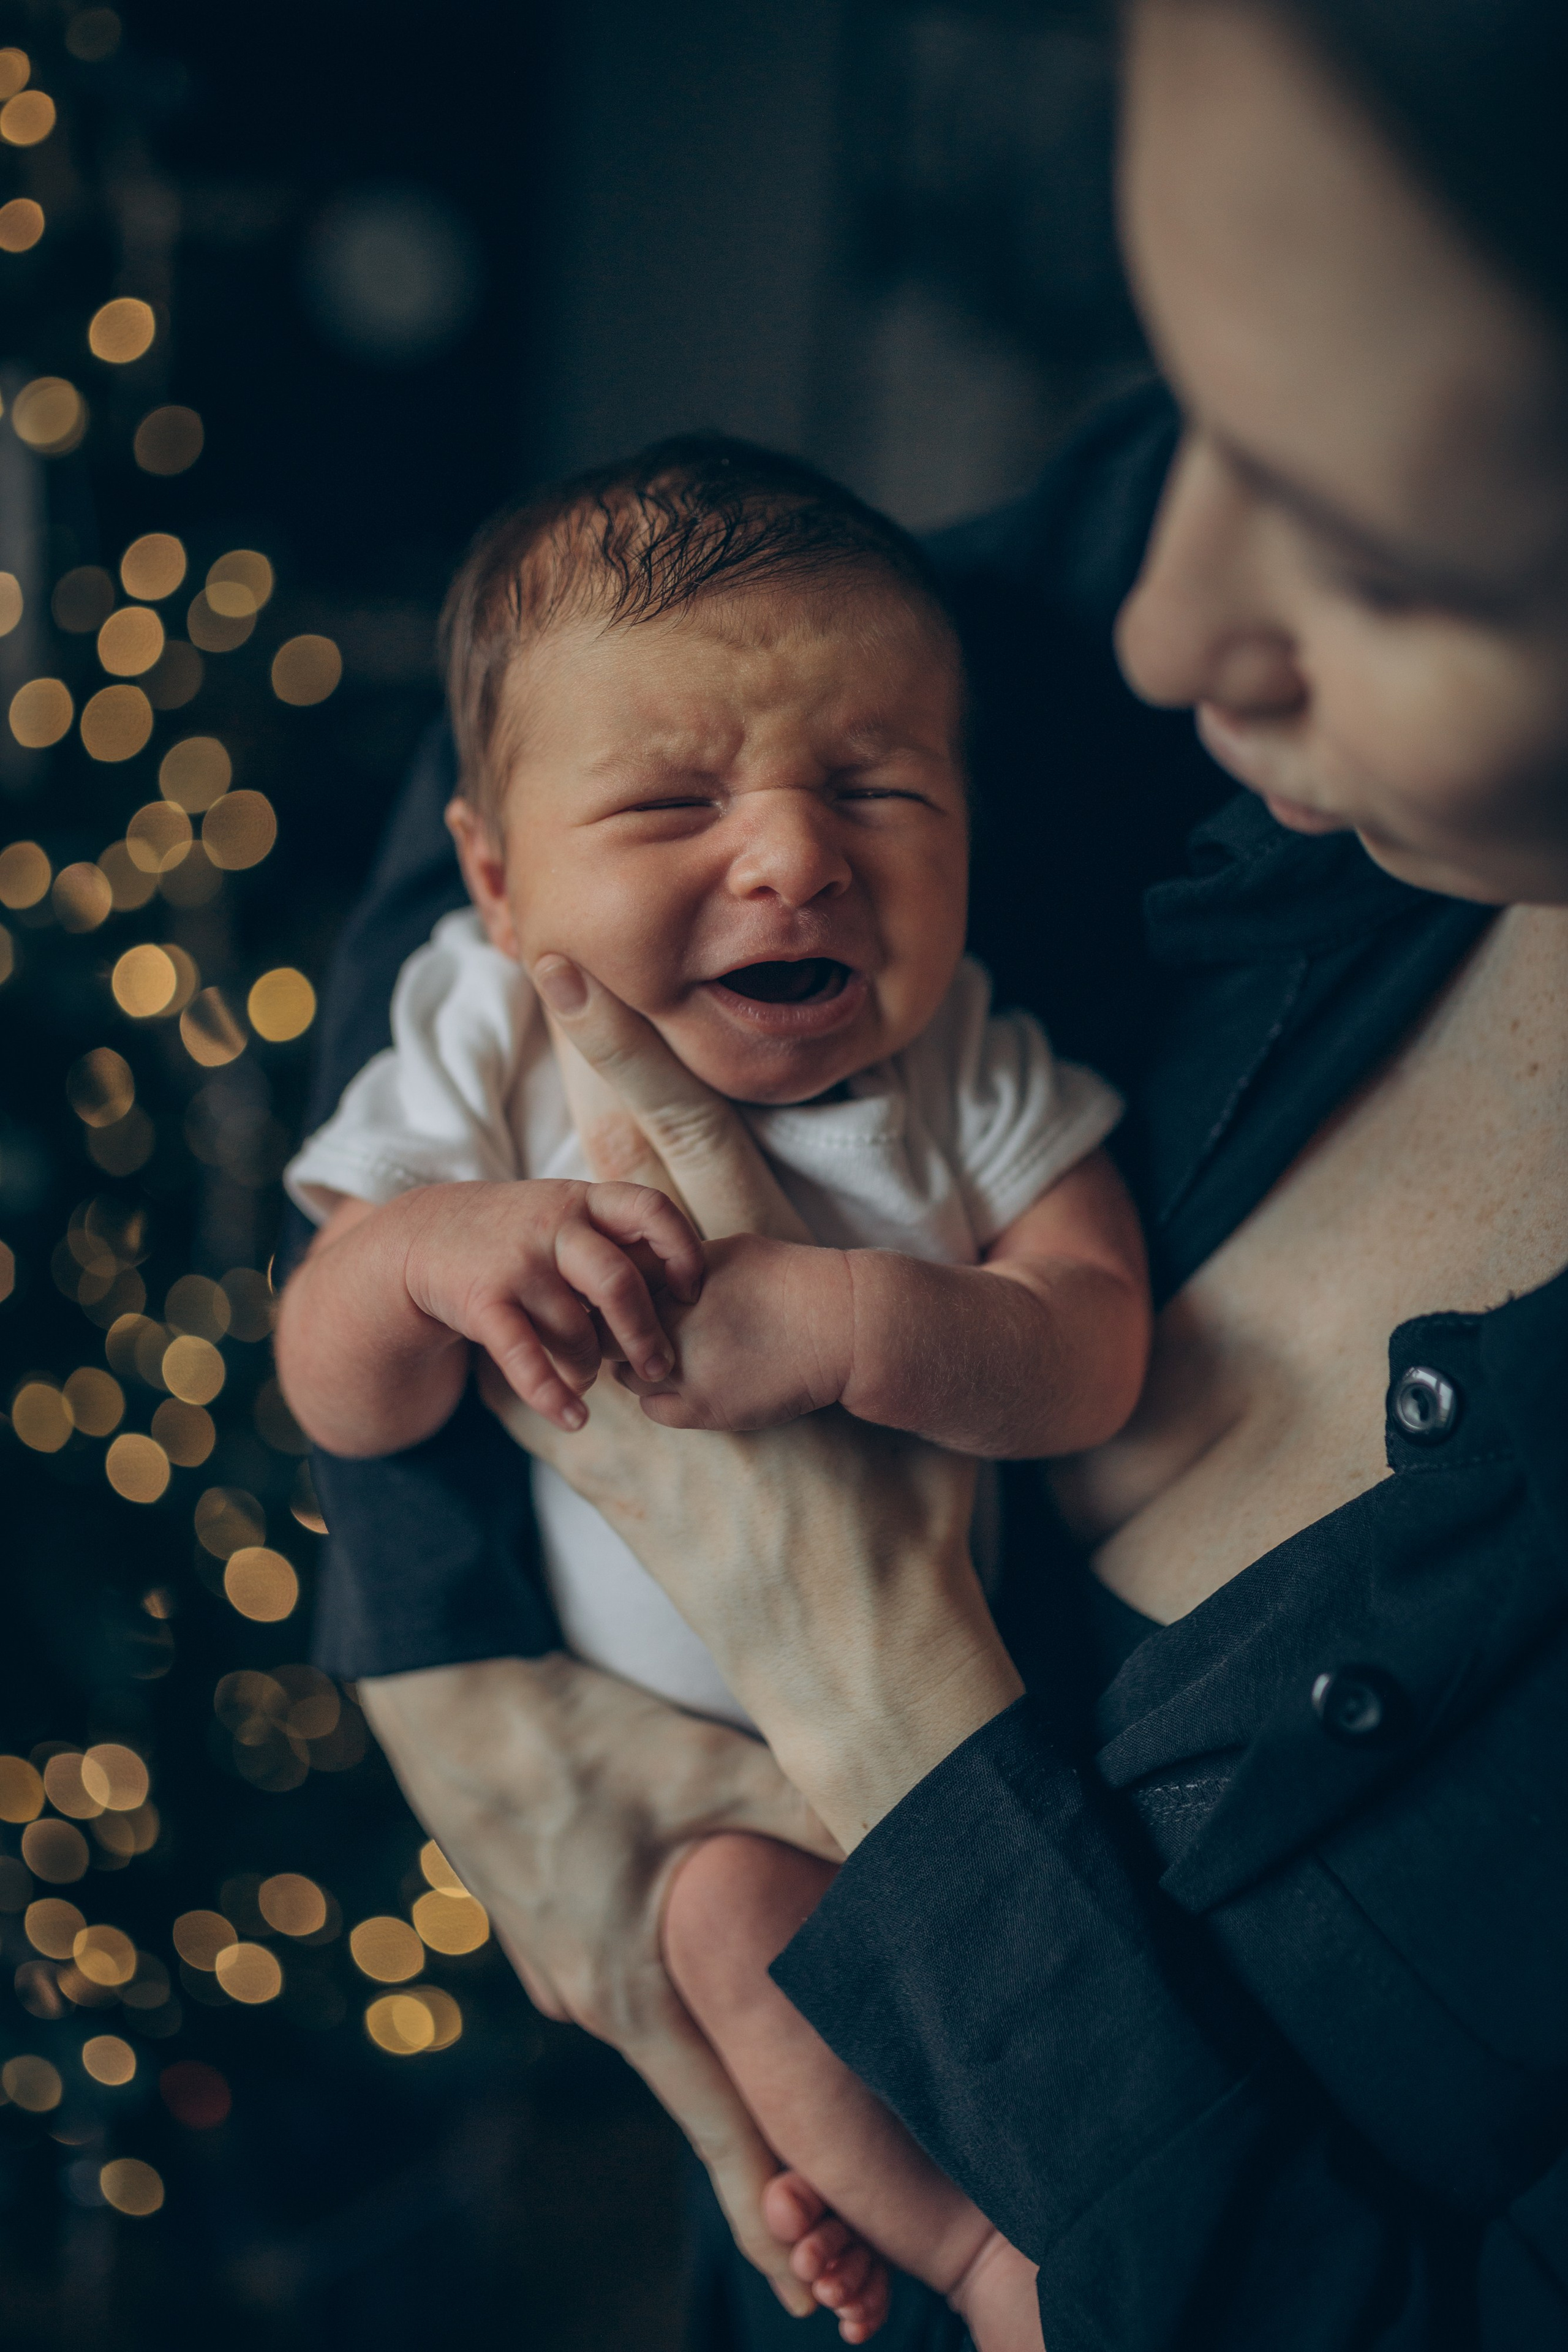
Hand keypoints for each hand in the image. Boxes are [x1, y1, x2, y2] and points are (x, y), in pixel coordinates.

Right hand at [358, 1653, 839, 2314]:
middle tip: (818, 2194)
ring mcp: (550, 1961)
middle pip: (691, 2081)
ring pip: (653, 2017)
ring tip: (766, 2054)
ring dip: (707, 2039)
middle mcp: (586, 1998)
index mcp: (630, 1993)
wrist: (445, 1695)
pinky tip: (687, 1940)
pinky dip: (661, 1975)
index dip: (767, 2215)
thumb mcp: (709, 1770)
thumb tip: (909, 1847)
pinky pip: (614, 1966)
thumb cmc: (573, 1737)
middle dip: (755, 2135)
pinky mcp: (534, 1916)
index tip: (808, 2296)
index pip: (718, 2132)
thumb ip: (811, 1816)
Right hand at [401, 1176, 703, 1430]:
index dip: (683, 1250)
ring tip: (590, 1379)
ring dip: (590, 1366)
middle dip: (645, 1332)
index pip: (651, 1209)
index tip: (691, 1290)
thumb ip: (620, 1243)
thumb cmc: (521, 1236)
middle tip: (661, 1367)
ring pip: (575, 1329)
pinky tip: (574, 1418)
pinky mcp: (482, 1302)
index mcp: (585, 1201)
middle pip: (617, 1281)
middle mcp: (553, 1227)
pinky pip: (525, 1359)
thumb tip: (685, 1294)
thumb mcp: (569, 1217)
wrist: (425, 1236)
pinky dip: (553, 1396)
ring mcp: (516, 1264)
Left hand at [503, 959, 1021, 1848]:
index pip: (691, 1142)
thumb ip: (862, 1323)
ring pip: (561, 1299)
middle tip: (529, 1033)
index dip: (626, 1048)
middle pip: (608, 1205)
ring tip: (517, 1226)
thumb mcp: (904, 1397)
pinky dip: (523, 1377)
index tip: (568, 975)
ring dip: (547, 1264)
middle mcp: (690, 1326)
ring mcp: (640, 1402)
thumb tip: (859, 1285)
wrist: (865, 1638)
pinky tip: (501, 1360)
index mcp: (772, 1287)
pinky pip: (539, 1409)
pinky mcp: (610, 1482)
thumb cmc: (912, 1513)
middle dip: (573, 1129)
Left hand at [618, 1233, 855, 1430]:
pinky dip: (662, 1398)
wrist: (837, 1325)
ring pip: (626, 1374)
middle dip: (618, 1333)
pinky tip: (691, 1382)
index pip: (606, 1291)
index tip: (628, 1301)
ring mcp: (682, 1370)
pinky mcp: (702, 1409)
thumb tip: (633, 1276)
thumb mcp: (721, 1253)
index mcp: (669, 1279)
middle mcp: (668, 1323)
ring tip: (674, 1356)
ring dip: (639, 1366)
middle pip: (606, 1334)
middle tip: (646, 1331)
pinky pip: (653, 1409)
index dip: (612, 1297)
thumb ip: (671, 1267)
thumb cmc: (786, 1280)